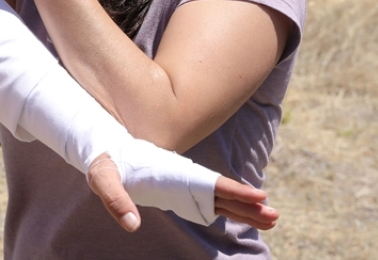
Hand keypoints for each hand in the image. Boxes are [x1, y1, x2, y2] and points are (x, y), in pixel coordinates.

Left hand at [87, 154, 279, 231]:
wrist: (104, 152)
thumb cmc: (104, 163)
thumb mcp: (103, 178)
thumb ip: (115, 199)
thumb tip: (132, 225)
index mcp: (172, 173)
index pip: (209, 183)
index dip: (235, 191)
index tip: (260, 197)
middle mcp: (183, 179)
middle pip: (223, 193)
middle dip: (249, 205)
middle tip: (275, 216)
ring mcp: (184, 186)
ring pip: (220, 200)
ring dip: (245, 209)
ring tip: (271, 220)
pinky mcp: (179, 193)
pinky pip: (209, 203)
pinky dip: (229, 210)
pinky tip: (244, 217)